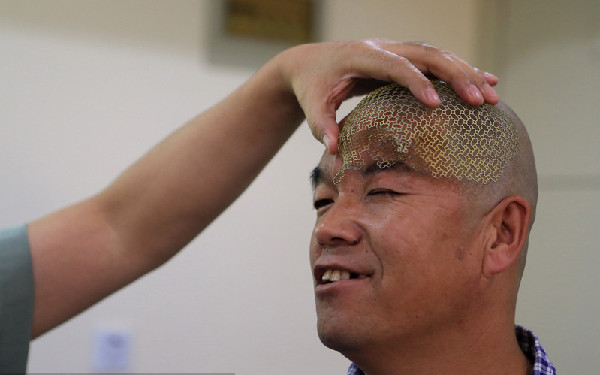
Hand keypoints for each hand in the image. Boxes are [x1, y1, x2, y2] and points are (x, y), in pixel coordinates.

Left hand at [277, 39, 498, 152]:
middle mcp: (384, 46)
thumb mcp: (312, 106)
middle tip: (480, 100)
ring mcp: (397, 48)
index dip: (416, 82)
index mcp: (361, 55)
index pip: (394, 65)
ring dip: (466, 74)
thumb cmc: (312, 86)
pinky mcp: (404, 56)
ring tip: (492, 95)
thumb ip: (321, 126)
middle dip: (456, 76)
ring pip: (438, 55)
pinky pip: (437, 60)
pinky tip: (486, 81)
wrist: (311, 62)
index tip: (436, 103)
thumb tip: (334, 151)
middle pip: (427, 55)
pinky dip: (461, 71)